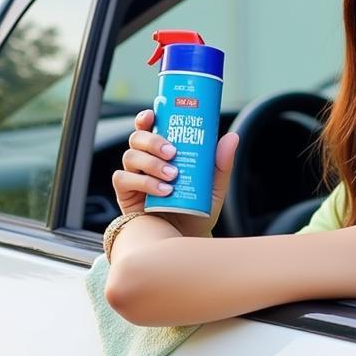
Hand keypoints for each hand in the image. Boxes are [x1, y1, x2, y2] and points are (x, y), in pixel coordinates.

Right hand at [112, 108, 238, 237]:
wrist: (187, 241)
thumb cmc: (196, 211)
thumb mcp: (213, 187)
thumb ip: (221, 164)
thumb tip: (232, 137)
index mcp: (162, 153)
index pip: (149, 128)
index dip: (147, 117)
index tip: (154, 114)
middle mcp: (145, 161)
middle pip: (137, 138)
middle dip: (152, 140)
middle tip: (172, 151)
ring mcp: (134, 176)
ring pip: (130, 156)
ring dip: (151, 162)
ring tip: (172, 176)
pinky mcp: (126, 194)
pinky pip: (124, 179)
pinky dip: (143, 182)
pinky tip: (162, 191)